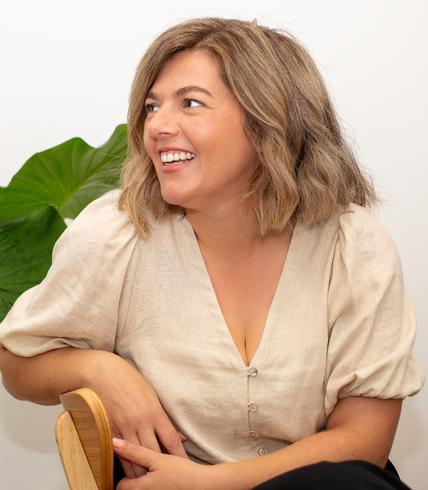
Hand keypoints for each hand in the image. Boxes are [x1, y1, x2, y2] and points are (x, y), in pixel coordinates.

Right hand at [81, 350, 188, 478]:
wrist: (102, 373)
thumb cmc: (129, 381)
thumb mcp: (152, 395)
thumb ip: (165, 418)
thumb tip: (180, 437)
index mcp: (154, 412)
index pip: (171, 439)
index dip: (180, 455)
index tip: (186, 465)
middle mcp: (140, 422)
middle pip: (154, 454)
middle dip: (162, 468)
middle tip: (170, 478)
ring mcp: (123, 428)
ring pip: (135, 459)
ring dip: (143, 472)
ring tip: (151, 483)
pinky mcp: (109, 432)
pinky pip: (119, 455)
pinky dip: (126, 465)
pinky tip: (131, 474)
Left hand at [112, 437, 213, 489]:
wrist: (204, 486)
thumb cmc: (182, 472)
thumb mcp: (158, 458)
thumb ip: (135, 451)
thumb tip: (114, 442)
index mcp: (141, 487)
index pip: (121, 486)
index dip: (127, 475)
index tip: (137, 466)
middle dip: (135, 481)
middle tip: (146, 470)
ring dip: (145, 483)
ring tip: (156, 476)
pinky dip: (156, 486)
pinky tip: (165, 481)